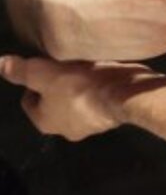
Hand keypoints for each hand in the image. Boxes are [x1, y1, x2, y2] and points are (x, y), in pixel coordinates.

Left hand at [0, 54, 165, 141]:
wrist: (124, 94)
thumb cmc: (79, 87)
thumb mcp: (44, 73)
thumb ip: (22, 70)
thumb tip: (0, 65)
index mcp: (45, 122)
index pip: (29, 103)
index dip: (31, 83)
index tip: (42, 67)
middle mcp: (66, 130)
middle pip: (53, 104)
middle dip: (56, 86)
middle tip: (62, 65)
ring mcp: (91, 125)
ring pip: (76, 103)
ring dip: (78, 87)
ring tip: (83, 66)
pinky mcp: (111, 116)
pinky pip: (97, 100)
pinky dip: (96, 89)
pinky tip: (101, 74)